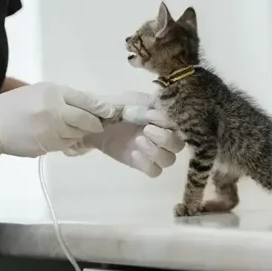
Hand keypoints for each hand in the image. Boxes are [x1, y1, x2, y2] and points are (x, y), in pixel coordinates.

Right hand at [0, 82, 116, 162]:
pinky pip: (63, 145)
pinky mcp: (45, 147)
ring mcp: (50, 131)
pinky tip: (63, 139)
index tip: (109, 111)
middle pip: (85, 120)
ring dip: (80, 134)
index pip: (84, 100)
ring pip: (76, 135)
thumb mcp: (39, 92)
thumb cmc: (15, 104)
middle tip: (99, 125)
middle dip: (94, 124)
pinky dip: (67, 142)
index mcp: (53, 93)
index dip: (100, 107)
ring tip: (78, 131)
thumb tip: (86, 106)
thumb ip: (62, 98)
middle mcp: (55, 111)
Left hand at [67, 92, 185, 177]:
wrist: (93, 121)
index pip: (178, 124)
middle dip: (165, 138)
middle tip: (146, 130)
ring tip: (138, 141)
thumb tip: (162, 109)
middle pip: (178, 146)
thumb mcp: (132, 99)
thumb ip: (149, 104)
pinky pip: (154, 171)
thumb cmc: (114, 107)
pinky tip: (134, 153)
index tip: (149, 115)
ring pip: (169, 160)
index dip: (167, 121)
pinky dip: (148, 164)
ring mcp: (151, 150)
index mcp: (162, 118)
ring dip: (156, 151)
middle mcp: (161, 135)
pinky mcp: (140, 163)